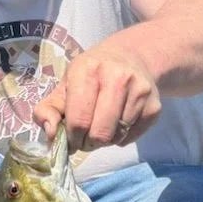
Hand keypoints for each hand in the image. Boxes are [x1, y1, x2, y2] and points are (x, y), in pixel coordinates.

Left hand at [33, 49, 161, 151]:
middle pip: (99, 133)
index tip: (70, 139)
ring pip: (116, 137)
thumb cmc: (90, 76)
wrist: (131, 58)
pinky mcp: (155, 106)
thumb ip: (47, 110)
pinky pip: (132, 137)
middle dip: (87, 143)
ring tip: (100, 127)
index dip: (72, 138)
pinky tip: (116, 123)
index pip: (79, 120)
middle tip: (84, 139)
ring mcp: (140, 91)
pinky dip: (121, 138)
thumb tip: (51, 134)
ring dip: (104, 141)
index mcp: (88, 69)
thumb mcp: (63, 86)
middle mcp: (118, 77)